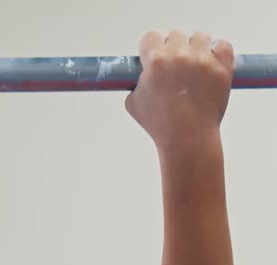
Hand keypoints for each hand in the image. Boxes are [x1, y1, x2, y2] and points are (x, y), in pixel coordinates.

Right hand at [125, 30, 233, 152]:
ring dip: (196, 48)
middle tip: (174, 67)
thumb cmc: (159, 124)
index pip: (150, 37)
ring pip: (200, 37)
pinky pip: (223, 45)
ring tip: (194, 66)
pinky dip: (218, 51)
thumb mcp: (132, 102)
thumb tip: (141, 75)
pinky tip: (211, 63)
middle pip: (175, 35)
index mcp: (155, 61)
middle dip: (173, 49)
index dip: (150, 48)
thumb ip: (136, 82)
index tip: (153, 57)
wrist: (187, 138)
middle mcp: (179, 56)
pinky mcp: (222, 68)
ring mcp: (203, 61)